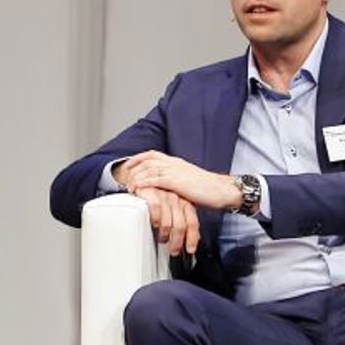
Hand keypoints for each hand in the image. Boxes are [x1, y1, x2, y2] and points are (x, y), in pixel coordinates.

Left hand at [116, 151, 238, 210]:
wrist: (221, 190)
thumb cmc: (207, 189)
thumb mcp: (187, 181)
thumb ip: (174, 181)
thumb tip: (164, 188)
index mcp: (176, 162)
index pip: (151, 154)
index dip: (137, 159)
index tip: (127, 167)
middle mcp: (174, 163)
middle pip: (146, 159)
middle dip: (131, 168)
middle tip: (122, 178)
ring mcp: (175, 171)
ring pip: (148, 169)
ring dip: (135, 177)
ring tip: (128, 187)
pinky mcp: (177, 182)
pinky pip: (155, 180)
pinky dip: (143, 183)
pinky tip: (136, 189)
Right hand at [132, 185, 200, 255]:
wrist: (144, 178)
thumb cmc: (159, 195)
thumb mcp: (176, 207)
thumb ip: (185, 220)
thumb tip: (195, 238)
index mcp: (185, 202)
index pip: (193, 222)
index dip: (192, 238)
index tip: (190, 250)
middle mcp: (177, 199)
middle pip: (181, 225)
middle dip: (177, 242)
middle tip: (173, 251)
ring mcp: (164, 196)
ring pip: (168, 221)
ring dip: (164, 234)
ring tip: (162, 239)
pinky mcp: (152, 192)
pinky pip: (156, 209)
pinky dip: (155, 220)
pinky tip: (153, 225)